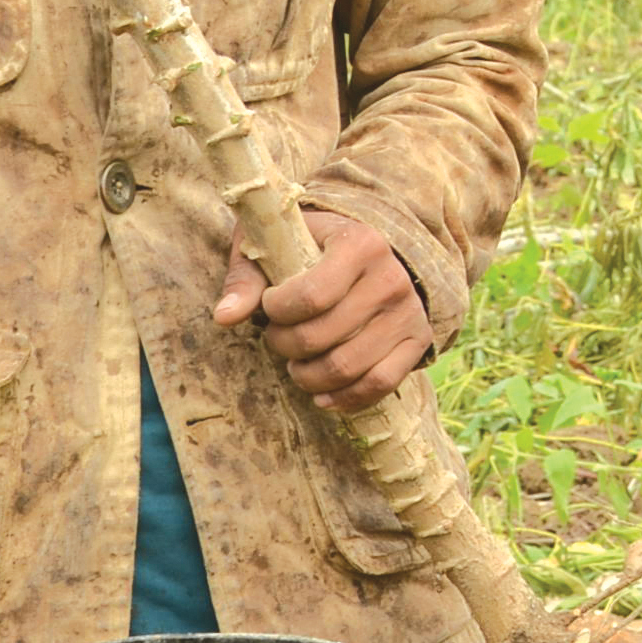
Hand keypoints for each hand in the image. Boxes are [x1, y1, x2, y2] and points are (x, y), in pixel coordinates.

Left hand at [219, 213, 431, 411]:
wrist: (369, 251)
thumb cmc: (310, 247)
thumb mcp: (274, 246)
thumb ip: (247, 279)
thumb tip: (224, 318)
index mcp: (360, 243)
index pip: (310, 296)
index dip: (277, 312)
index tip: (269, 304)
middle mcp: (392, 277)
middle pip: (323, 337)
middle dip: (285, 346)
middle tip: (277, 338)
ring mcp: (408, 311)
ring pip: (348, 367)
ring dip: (308, 377)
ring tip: (296, 364)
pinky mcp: (417, 339)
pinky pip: (381, 383)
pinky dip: (346, 399)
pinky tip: (322, 397)